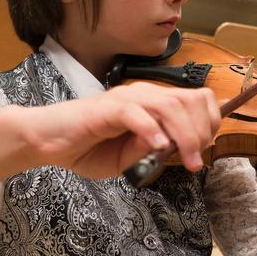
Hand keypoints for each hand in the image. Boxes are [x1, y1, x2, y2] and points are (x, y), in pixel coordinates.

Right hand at [14, 82, 219, 176]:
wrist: (46, 142)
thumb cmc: (86, 148)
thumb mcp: (128, 158)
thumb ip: (151, 150)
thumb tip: (174, 145)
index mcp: (153, 103)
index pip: (197, 99)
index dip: (210, 121)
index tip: (207, 148)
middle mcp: (144, 95)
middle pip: (190, 100)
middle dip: (202, 131)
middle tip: (196, 160)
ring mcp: (125, 99)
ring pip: (169, 105)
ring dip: (184, 135)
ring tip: (186, 160)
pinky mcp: (105, 108)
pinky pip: (134, 112)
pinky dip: (151, 129)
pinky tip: (157, 147)